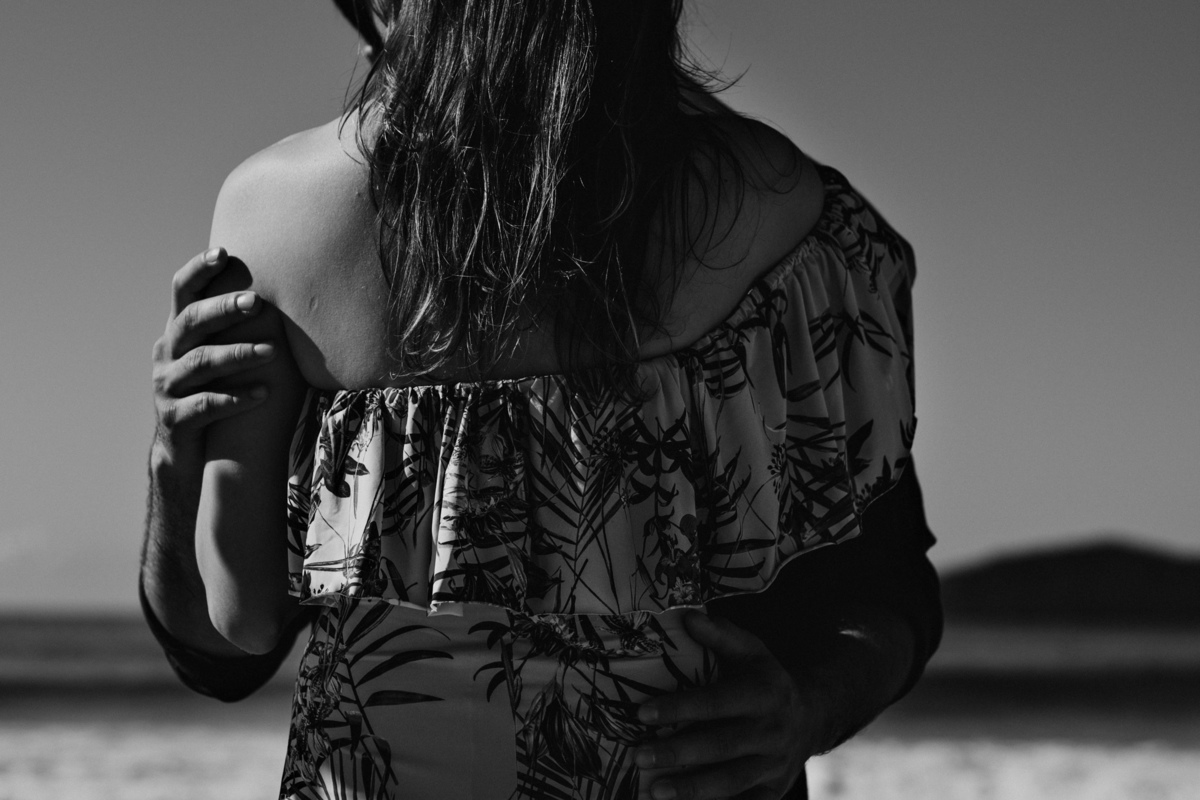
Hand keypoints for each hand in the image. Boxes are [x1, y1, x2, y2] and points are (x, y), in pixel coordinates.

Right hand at [151, 247, 275, 452]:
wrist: (185, 454)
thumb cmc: (214, 392)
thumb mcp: (219, 357)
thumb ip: (236, 328)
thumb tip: (284, 292)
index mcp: (179, 333)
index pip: (183, 292)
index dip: (199, 270)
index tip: (223, 253)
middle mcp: (168, 354)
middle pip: (190, 322)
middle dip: (222, 308)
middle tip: (256, 301)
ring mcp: (167, 387)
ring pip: (201, 364)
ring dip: (238, 354)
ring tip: (272, 351)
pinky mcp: (175, 419)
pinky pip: (206, 406)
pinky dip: (236, 398)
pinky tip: (263, 394)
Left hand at [635, 612, 817, 799]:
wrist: (811, 716)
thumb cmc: (765, 680)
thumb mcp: (750, 651)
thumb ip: (720, 635)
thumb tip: (687, 618)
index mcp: (765, 693)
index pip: (719, 702)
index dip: (681, 708)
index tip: (643, 714)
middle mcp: (774, 732)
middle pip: (723, 746)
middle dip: (679, 753)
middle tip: (639, 755)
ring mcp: (776, 766)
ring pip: (732, 782)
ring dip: (692, 790)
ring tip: (654, 791)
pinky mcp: (773, 792)